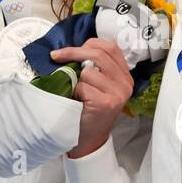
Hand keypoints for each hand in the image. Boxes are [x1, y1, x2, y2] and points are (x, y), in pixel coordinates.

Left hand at [50, 38, 133, 157]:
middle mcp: (125, 83)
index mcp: (124, 75)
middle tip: (56, 56)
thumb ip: (94, 66)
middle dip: (73, 52)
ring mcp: (118, 93)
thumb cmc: (88, 109)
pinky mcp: (106, 103)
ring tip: (77, 92)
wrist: (90, 139)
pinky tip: (78, 102)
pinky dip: (75, 92)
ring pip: (89, 71)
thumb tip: (72, 49)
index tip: (69, 49)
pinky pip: (84, 86)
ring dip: (76, 79)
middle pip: (99, 54)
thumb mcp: (97, 85)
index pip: (110, 47)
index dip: (89, 43)